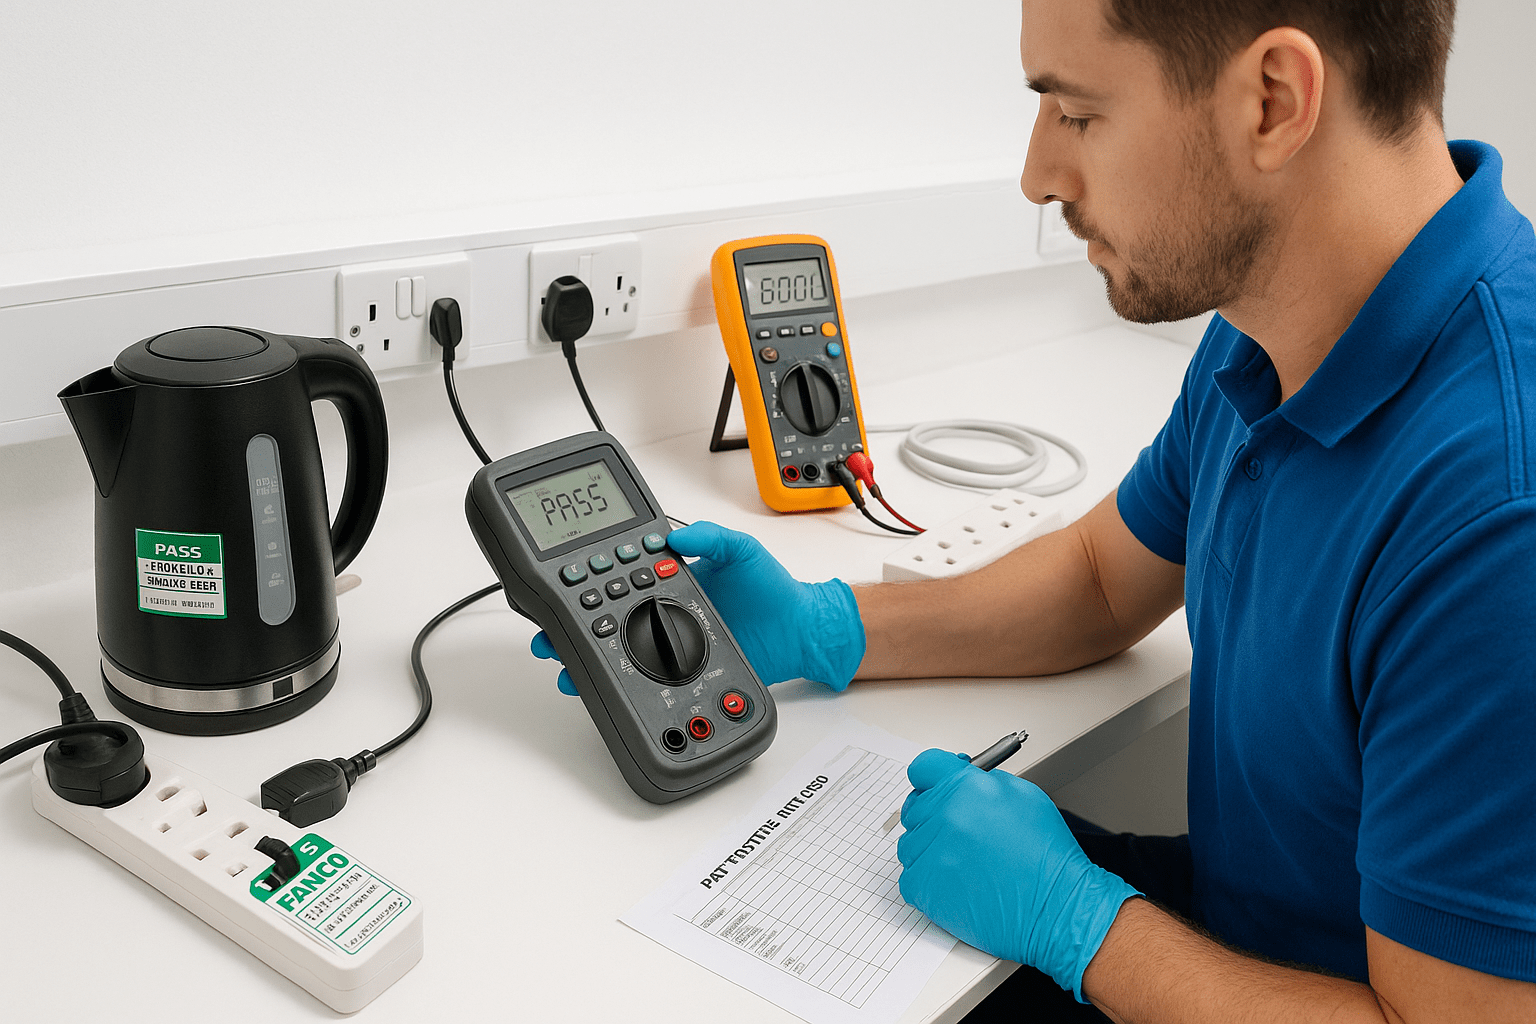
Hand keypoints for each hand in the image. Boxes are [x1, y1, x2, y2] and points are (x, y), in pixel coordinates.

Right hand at [530, 521, 864, 694]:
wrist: (800, 633)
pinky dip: (616, 682)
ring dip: (582, 654)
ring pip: (616, 649)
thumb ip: (713, 539)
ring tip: (559, 658)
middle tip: (546, 630)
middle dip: (570, 623)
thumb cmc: (773, 590)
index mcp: (672, 578)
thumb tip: (678, 536)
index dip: (589, 579)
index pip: (622, 574)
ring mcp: (670, 643)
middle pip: (606, 616)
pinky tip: (592, 685)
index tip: (563, 580)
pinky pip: (643, 678)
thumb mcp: (743, 551)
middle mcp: (665, 610)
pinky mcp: (682, 671)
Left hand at [897, 748, 1139, 1001]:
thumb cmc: (1047, 858)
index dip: (932, 777)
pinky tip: (956, 883)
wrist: (1056, 909)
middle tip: (958, 831)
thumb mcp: (1025, 796)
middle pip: (915, 806)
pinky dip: (927, 880)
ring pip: (910, 843)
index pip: (924, 767)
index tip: (937, 785)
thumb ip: (984, 781)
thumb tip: (962, 777)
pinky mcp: (925, 888)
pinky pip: (909, 877)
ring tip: (964, 862)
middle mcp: (946, 816)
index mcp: (968, 788)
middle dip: (933, 814)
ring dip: (929, 849)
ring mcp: (932, 854)